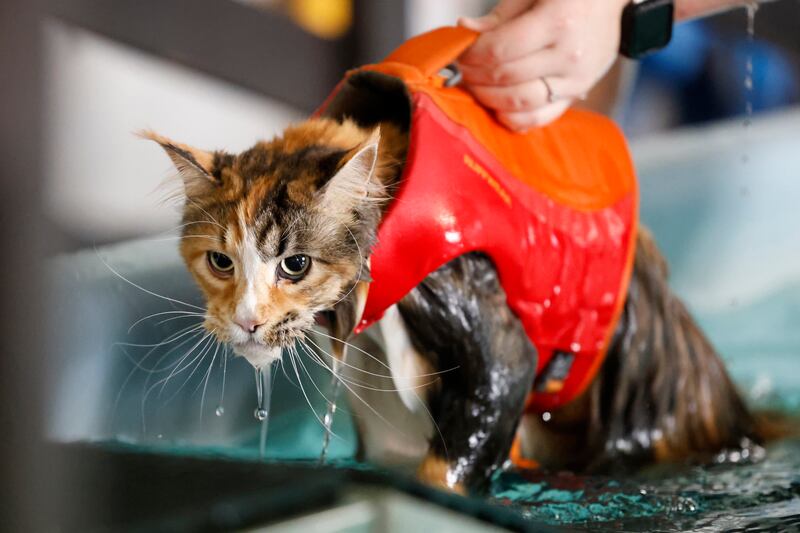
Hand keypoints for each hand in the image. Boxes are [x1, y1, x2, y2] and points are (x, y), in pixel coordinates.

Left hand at [458, 0, 628, 129]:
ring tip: (478, 85)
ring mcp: (575, 79)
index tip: (461, 51)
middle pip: (506, 78)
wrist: (611, 3)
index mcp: (558, 21)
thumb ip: (499, 16)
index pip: (499, 50)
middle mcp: (569, 54)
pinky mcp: (577, 95)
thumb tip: (465, 31)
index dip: (471, 54)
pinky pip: (539, 118)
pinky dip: (512, 118)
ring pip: (519, 103)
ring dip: (488, 98)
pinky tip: (498, 105)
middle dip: (475, 75)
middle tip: (464, 68)